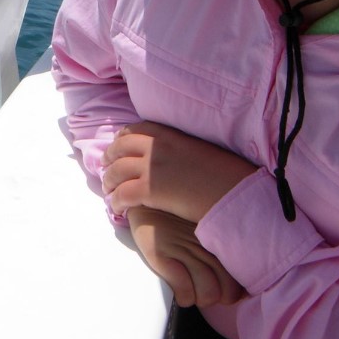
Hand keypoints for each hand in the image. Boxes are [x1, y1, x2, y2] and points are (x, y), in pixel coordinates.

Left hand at [102, 122, 256, 223]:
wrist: (232, 192)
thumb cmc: (225, 174)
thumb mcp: (199, 150)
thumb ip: (179, 149)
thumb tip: (171, 159)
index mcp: (169, 134)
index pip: (136, 130)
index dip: (122, 139)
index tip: (117, 146)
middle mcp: (156, 147)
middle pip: (120, 148)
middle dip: (110, 158)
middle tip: (106, 168)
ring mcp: (151, 167)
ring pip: (117, 171)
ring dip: (109, 181)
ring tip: (109, 190)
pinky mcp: (150, 190)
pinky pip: (123, 194)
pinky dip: (116, 200)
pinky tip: (117, 207)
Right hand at [127, 206, 244, 308]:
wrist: (144, 204)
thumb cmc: (176, 219)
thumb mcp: (202, 227)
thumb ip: (220, 246)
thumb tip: (236, 282)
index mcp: (218, 237)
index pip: (240, 276)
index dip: (232, 291)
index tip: (221, 289)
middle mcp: (205, 244)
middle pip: (227, 291)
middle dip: (216, 296)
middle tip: (202, 289)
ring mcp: (184, 250)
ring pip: (207, 294)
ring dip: (198, 298)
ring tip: (189, 290)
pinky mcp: (162, 255)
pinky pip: (184, 292)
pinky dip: (183, 297)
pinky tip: (177, 289)